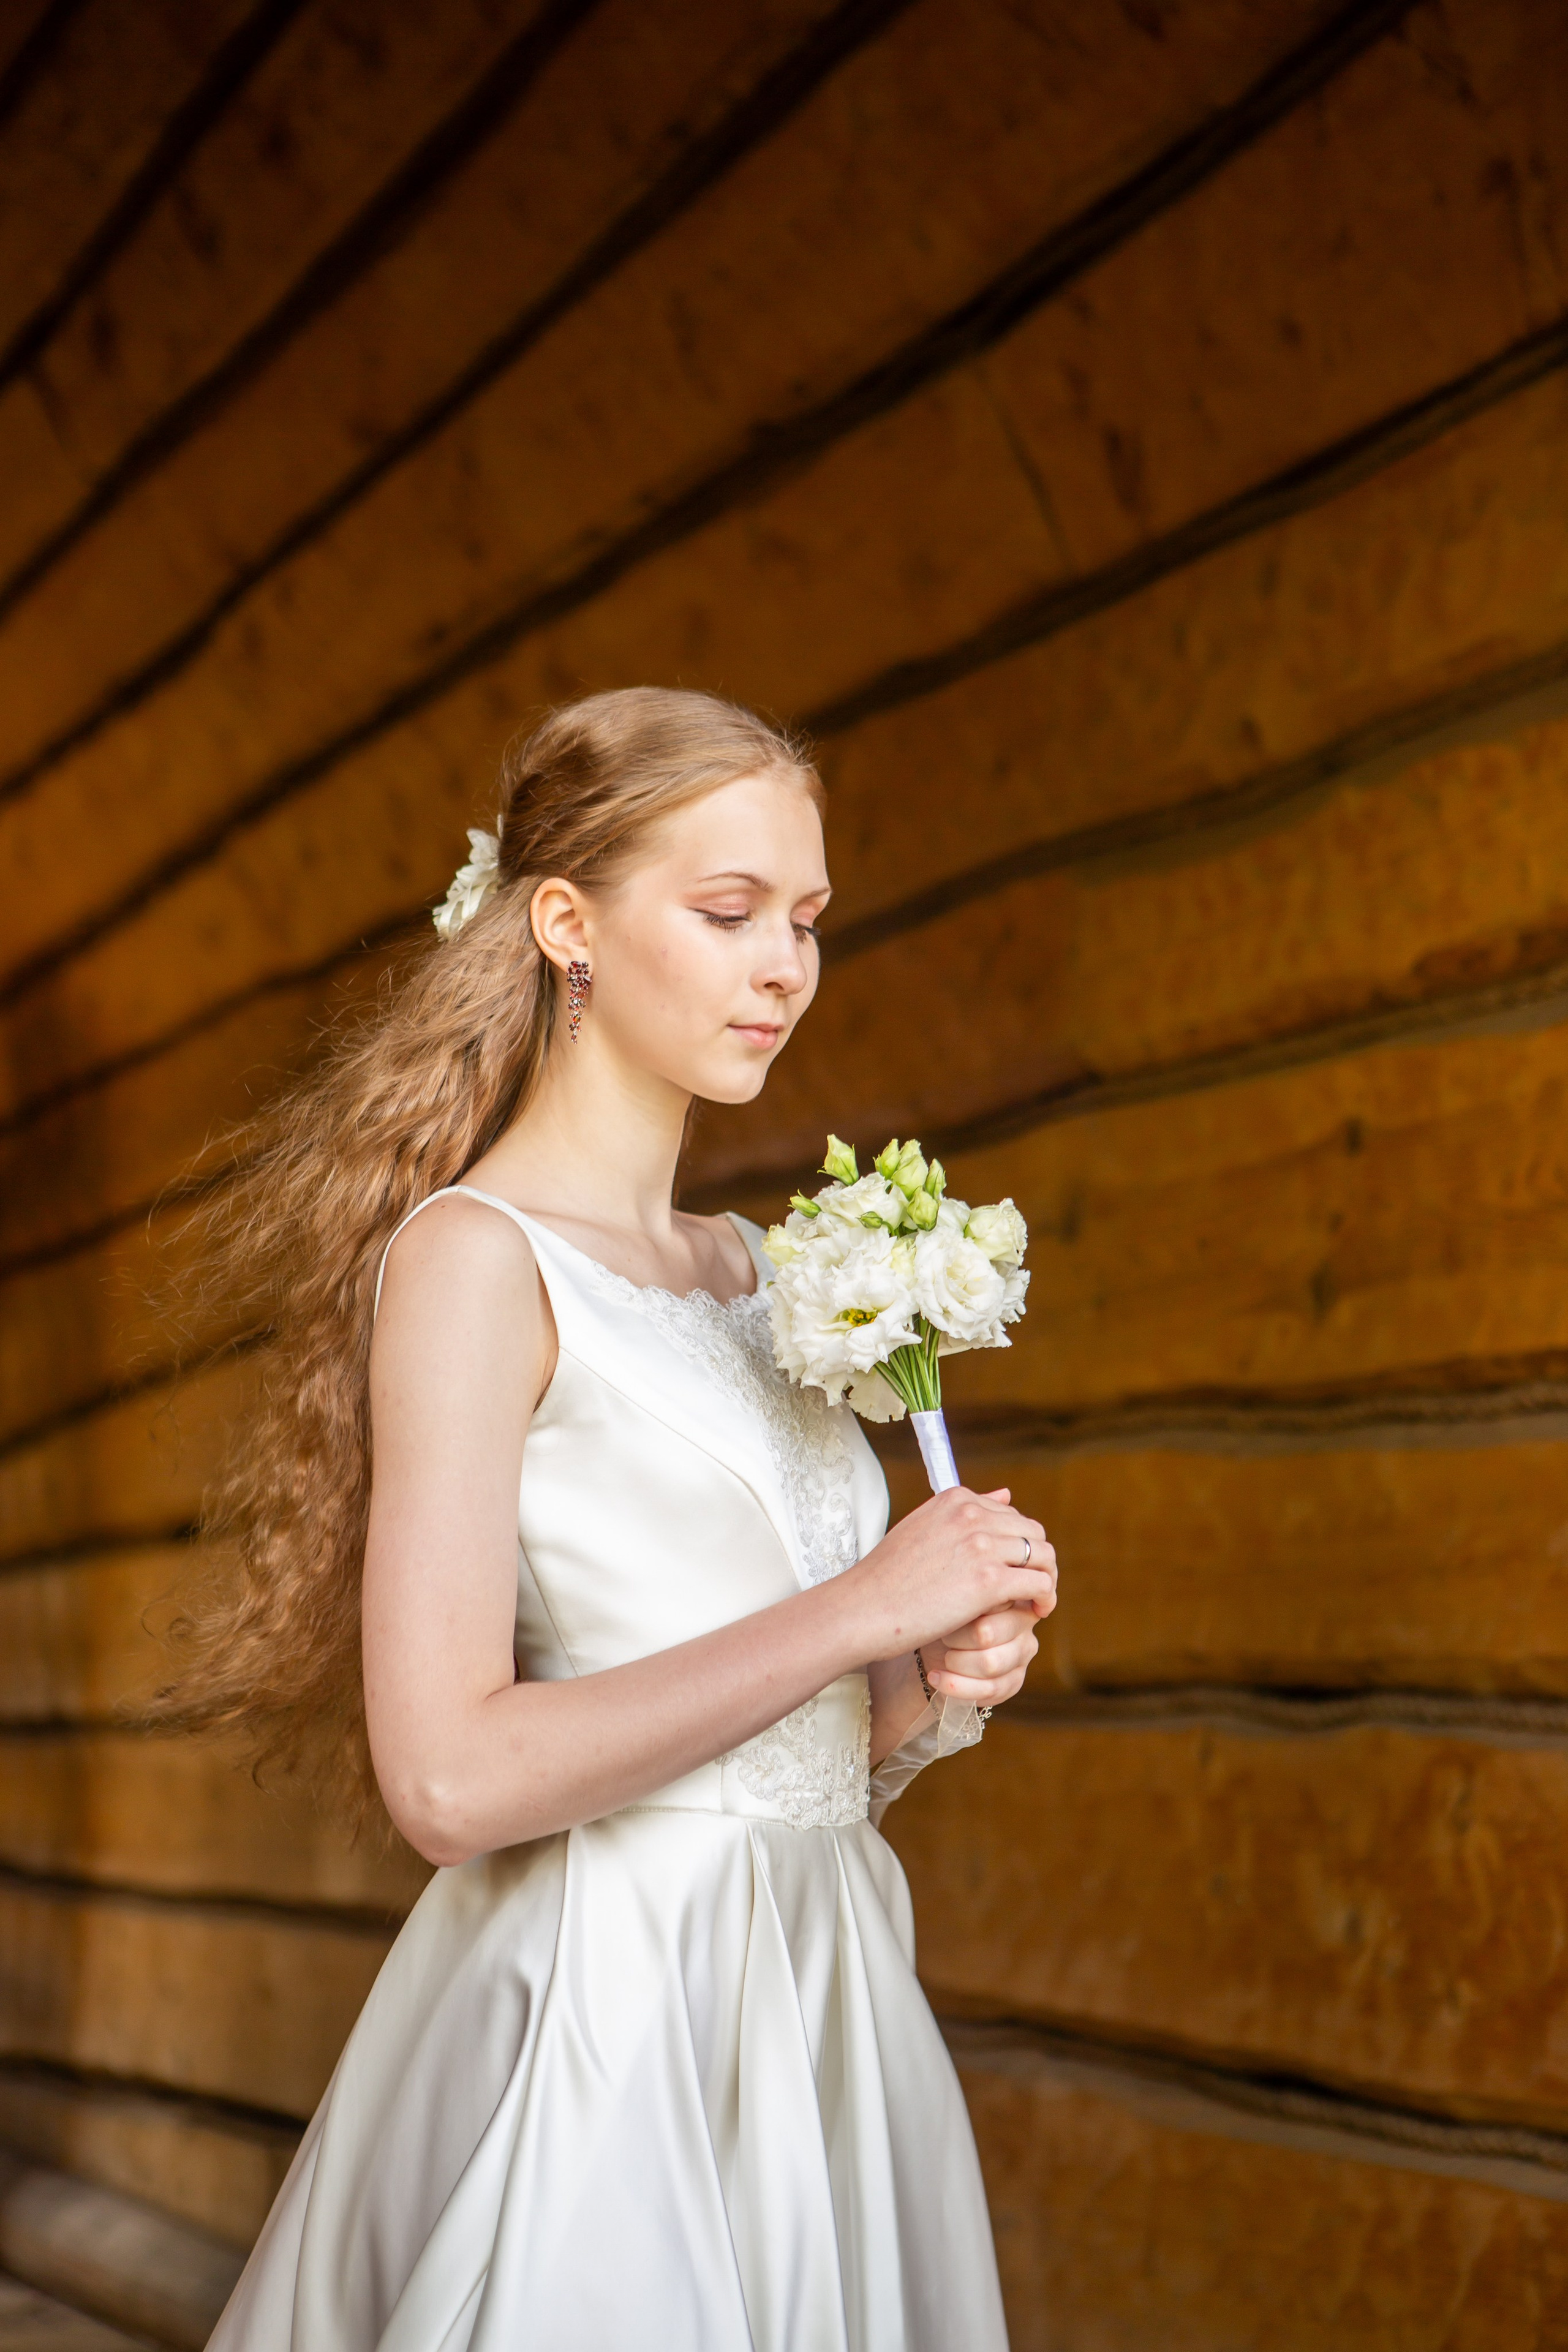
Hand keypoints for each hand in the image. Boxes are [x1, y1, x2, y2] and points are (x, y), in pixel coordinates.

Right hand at [848, 1485, 1053, 1663]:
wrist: (865, 1607)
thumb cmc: (888, 1577)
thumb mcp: (924, 1528)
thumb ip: (964, 1512)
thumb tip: (1007, 1493)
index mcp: (957, 1499)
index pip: (1011, 1514)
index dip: (1018, 1544)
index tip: (1013, 1568)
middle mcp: (972, 1514)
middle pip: (1033, 1532)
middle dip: (1039, 1559)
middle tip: (1032, 1588)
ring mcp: (981, 1546)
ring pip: (1043, 1556)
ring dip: (1046, 1579)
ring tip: (1037, 1602)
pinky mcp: (989, 1581)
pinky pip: (1039, 1583)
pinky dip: (1045, 1597)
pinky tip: (1036, 1612)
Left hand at [923, 1595, 1051, 1707]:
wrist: (935, 1647)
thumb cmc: (943, 1616)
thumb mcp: (952, 1596)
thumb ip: (970, 1589)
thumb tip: (979, 1586)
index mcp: (1010, 1591)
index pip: (992, 1600)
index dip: (963, 1613)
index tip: (947, 1614)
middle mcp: (1024, 1622)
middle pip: (987, 1634)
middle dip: (955, 1639)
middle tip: (944, 1636)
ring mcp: (1023, 1653)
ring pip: (990, 1664)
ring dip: (956, 1663)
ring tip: (944, 1657)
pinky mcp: (1015, 1682)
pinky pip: (989, 1689)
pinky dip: (956, 1686)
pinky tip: (937, 1677)